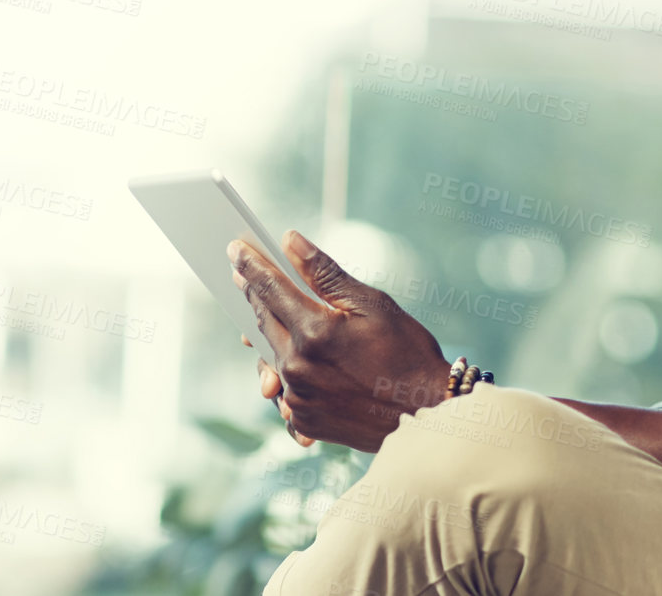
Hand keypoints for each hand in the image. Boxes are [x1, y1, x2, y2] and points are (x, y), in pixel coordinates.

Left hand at [229, 230, 453, 452]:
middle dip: (253, 295)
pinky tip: (295, 361)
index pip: (270, 288)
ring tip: (269, 319)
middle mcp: (298, 366)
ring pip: (269, 356)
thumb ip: (325, 274)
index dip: (251, 266)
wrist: (426, 416)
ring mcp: (297, 397)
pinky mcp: (303, 419)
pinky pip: (282, 388)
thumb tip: (290, 242)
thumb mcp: (373, 304)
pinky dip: (284, 371)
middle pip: (263, 321)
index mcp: (315, 331)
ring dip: (268, 335)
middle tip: (243, 277)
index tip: (235, 251)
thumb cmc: (408, 354)